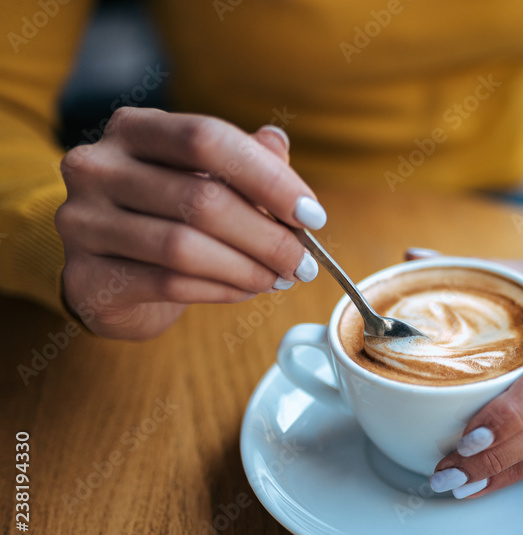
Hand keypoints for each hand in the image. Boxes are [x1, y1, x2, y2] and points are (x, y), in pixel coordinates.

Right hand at [55, 107, 325, 338]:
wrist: (108, 273)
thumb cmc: (168, 215)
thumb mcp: (207, 175)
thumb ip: (244, 158)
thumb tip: (278, 144)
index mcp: (134, 128)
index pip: (207, 139)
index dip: (269, 178)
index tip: (312, 215)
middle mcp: (98, 167)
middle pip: (201, 198)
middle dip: (268, 236)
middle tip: (305, 262)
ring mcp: (83, 222)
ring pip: (184, 247)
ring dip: (248, 268)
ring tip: (280, 278)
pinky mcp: (86, 277)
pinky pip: (169, 284)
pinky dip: (221, 290)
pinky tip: (246, 290)